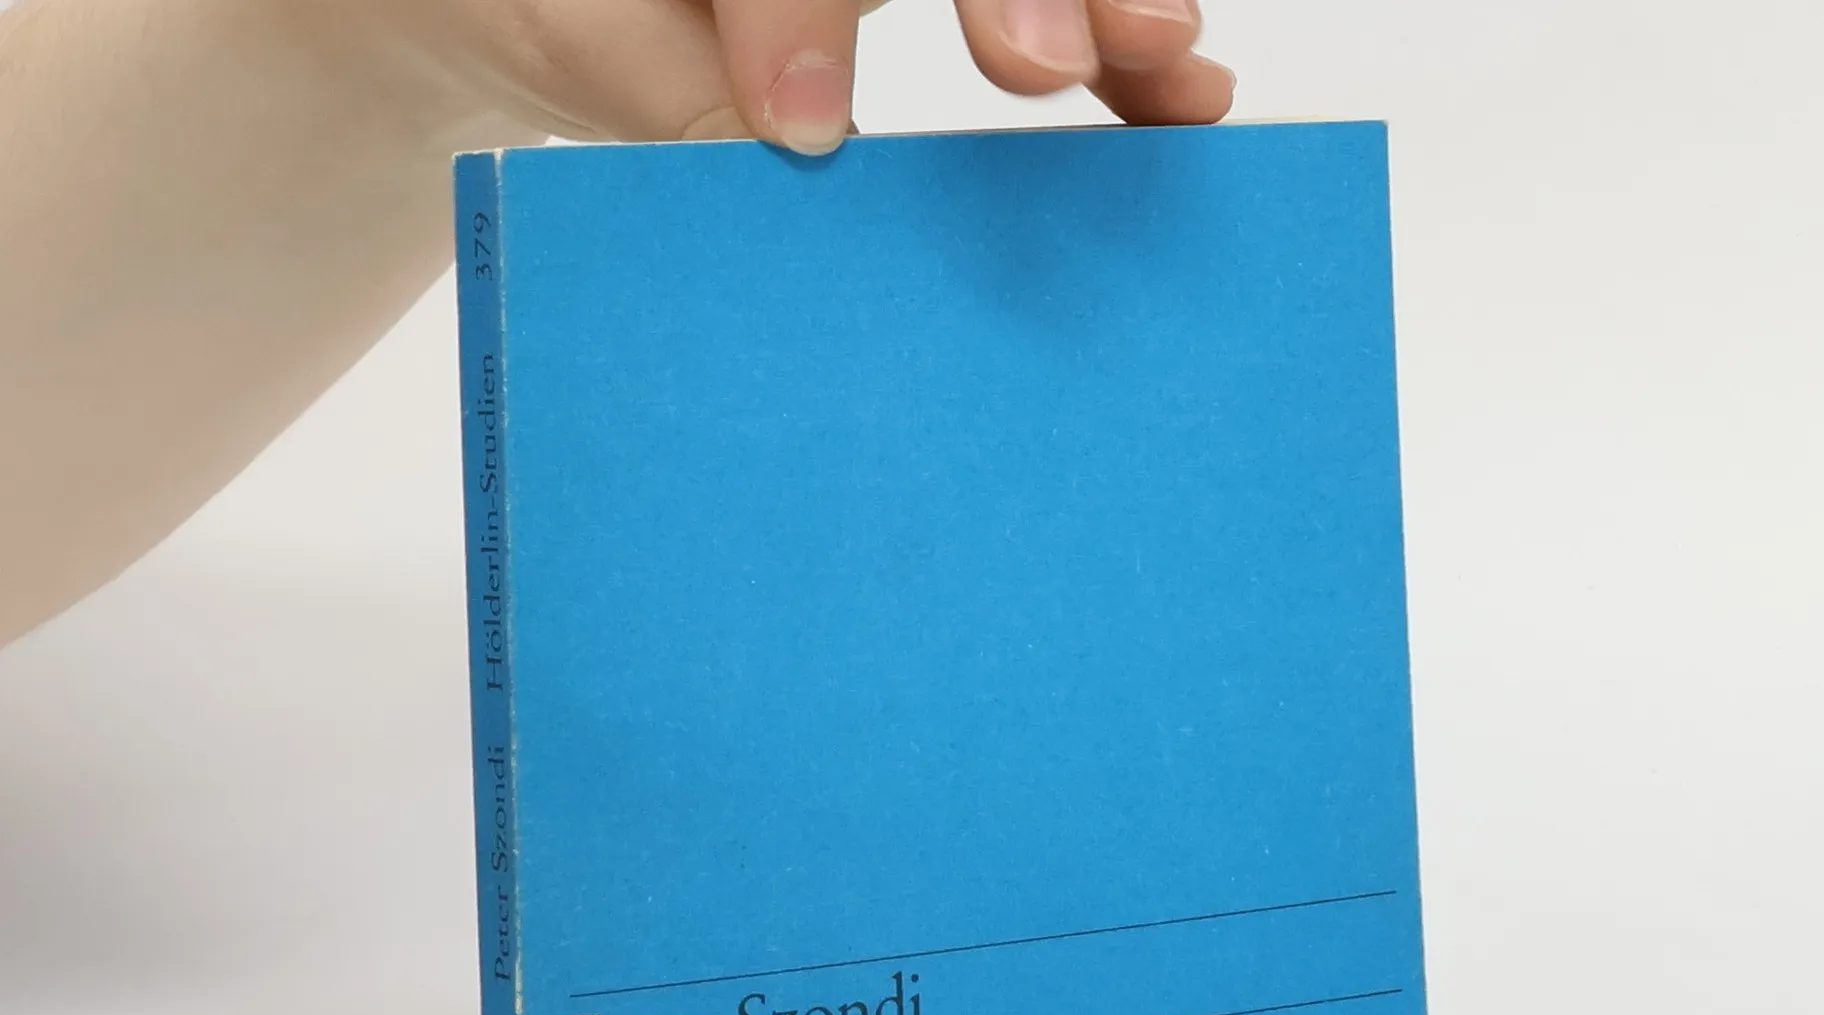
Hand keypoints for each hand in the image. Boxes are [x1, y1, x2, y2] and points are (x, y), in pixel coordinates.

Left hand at [340, 0, 1232, 155]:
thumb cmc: (586, 1)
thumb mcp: (603, 32)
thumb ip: (699, 72)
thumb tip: (811, 140)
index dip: (805, 22)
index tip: (803, 127)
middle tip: (1063, 59)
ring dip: (1114, 9)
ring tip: (1169, 60)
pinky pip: (1068, 15)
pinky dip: (1129, 63)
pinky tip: (1184, 95)